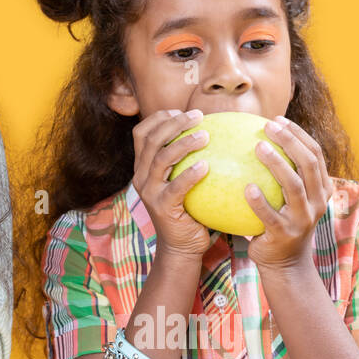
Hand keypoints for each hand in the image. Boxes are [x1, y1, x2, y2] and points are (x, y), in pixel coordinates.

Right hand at [131, 108, 212, 258]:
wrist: (181, 246)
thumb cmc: (190, 210)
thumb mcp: (183, 182)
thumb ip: (188, 160)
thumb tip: (217, 131)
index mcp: (143, 167)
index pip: (141, 133)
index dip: (159, 117)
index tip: (182, 112)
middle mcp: (141, 177)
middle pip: (151, 140)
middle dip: (174, 123)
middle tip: (199, 116)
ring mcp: (149, 192)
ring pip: (160, 159)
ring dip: (183, 143)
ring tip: (205, 136)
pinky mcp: (162, 208)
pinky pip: (175, 187)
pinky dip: (190, 174)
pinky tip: (206, 166)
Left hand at [246, 115, 332, 270]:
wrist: (285, 264)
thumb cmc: (280, 222)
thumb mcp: (288, 198)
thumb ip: (281, 174)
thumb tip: (254, 139)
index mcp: (321, 189)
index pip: (315, 154)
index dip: (299, 135)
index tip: (277, 120)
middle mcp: (317, 202)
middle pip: (309, 164)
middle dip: (291, 141)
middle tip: (268, 127)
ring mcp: (303, 219)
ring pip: (294, 186)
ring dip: (277, 164)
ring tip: (258, 147)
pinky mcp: (285, 234)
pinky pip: (270, 216)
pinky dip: (259, 201)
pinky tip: (245, 187)